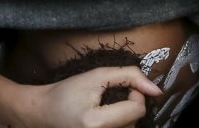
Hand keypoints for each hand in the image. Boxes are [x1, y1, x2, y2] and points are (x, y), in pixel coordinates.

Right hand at [0, 66, 161, 127]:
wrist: (41, 112)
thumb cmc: (66, 92)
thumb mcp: (96, 76)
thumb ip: (128, 76)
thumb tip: (156, 89)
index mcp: (97, 123)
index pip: (137, 109)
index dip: (136, 93)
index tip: (124, 86)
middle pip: (135, 121)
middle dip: (131, 105)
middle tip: (114, 95)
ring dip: (126, 116)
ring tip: (109, 107)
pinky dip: (119, 123)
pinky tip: (108, 117)